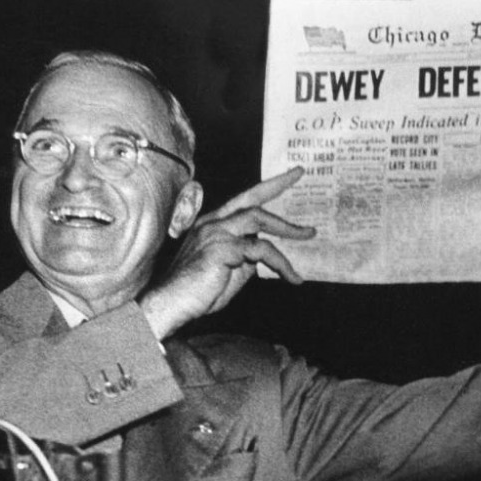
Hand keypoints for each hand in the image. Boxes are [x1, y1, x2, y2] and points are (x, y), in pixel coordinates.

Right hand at [140, 167, 314, 338]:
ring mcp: (216, 234)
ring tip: (307, 235)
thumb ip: (246, 261)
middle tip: (299, 177)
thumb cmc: (197, 293)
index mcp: (212, 225)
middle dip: (278, 187)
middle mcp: (213, 223)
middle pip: (252, 202)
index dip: (267, 187)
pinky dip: (280, 262)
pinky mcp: (221, 249)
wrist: (172, 304)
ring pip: (258, 220)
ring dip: (286, 229)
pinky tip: (291, 276)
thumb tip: (264, 258)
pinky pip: (260, 250)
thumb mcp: (229, 273)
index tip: (289, 176)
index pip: (243, 200)